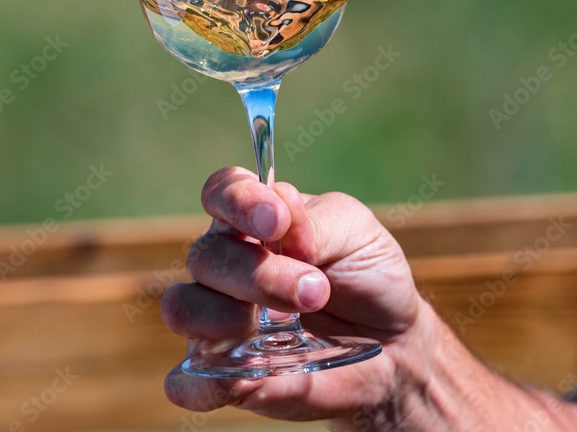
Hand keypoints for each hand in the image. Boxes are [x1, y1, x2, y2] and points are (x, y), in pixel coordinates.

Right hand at [161, 167, 429, 422]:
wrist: (393, 344)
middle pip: (205, 256)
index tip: (274, 221)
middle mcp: (228, 265)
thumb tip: (280, 218)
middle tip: (314, 291)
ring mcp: (218, 321)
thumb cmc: (368, 276)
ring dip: (225, 317)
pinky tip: (248, 377)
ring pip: (182, 308)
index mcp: (256, 219)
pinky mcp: (223, 375)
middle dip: (258, 273)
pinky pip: (186, 383)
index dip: (238, 200)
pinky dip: (206, 381)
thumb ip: (316, 223)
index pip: (222, 193)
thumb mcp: (357, 235)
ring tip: (283, 328)